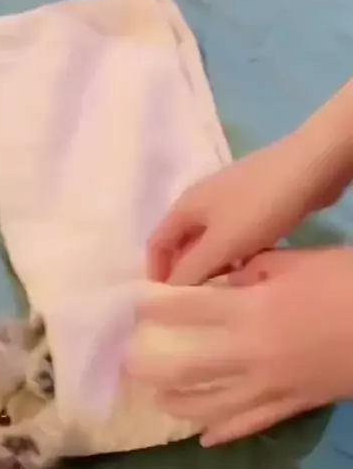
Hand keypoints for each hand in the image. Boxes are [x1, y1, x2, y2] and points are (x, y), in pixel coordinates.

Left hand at [128, 248, 352, 445]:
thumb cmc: (348, 284)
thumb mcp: (301, 262)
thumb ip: (257, 269)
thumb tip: (227, 278)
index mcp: (251, 311)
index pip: (190, 310)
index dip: (158, 308)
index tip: (133, 308)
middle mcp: (250, 354)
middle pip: (188, 367)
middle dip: (153, 367)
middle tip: (127, 366)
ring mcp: (270, 387)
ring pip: (212, 404)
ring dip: (180, 404)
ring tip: (157, 402)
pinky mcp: (292, 406)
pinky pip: (251, 424)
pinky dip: (226, 432)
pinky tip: (205, 439)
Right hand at [148, 82, 352, 285]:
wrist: (312, 167)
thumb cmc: (259, 206)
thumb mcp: (221, 244)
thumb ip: (191, 270)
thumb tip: (169, 290)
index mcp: (184, 206)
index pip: (156, 243)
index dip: (156, 272)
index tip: (167, 300)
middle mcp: (201, 201)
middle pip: (182, 243)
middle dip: (186, 272)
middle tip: (196, 302)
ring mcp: (228, 201)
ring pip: (210, 242)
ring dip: (212, 266)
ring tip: (223, 292)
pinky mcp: (253, 203)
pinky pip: (234, 236)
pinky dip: (234, 255)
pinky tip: (249, 271)